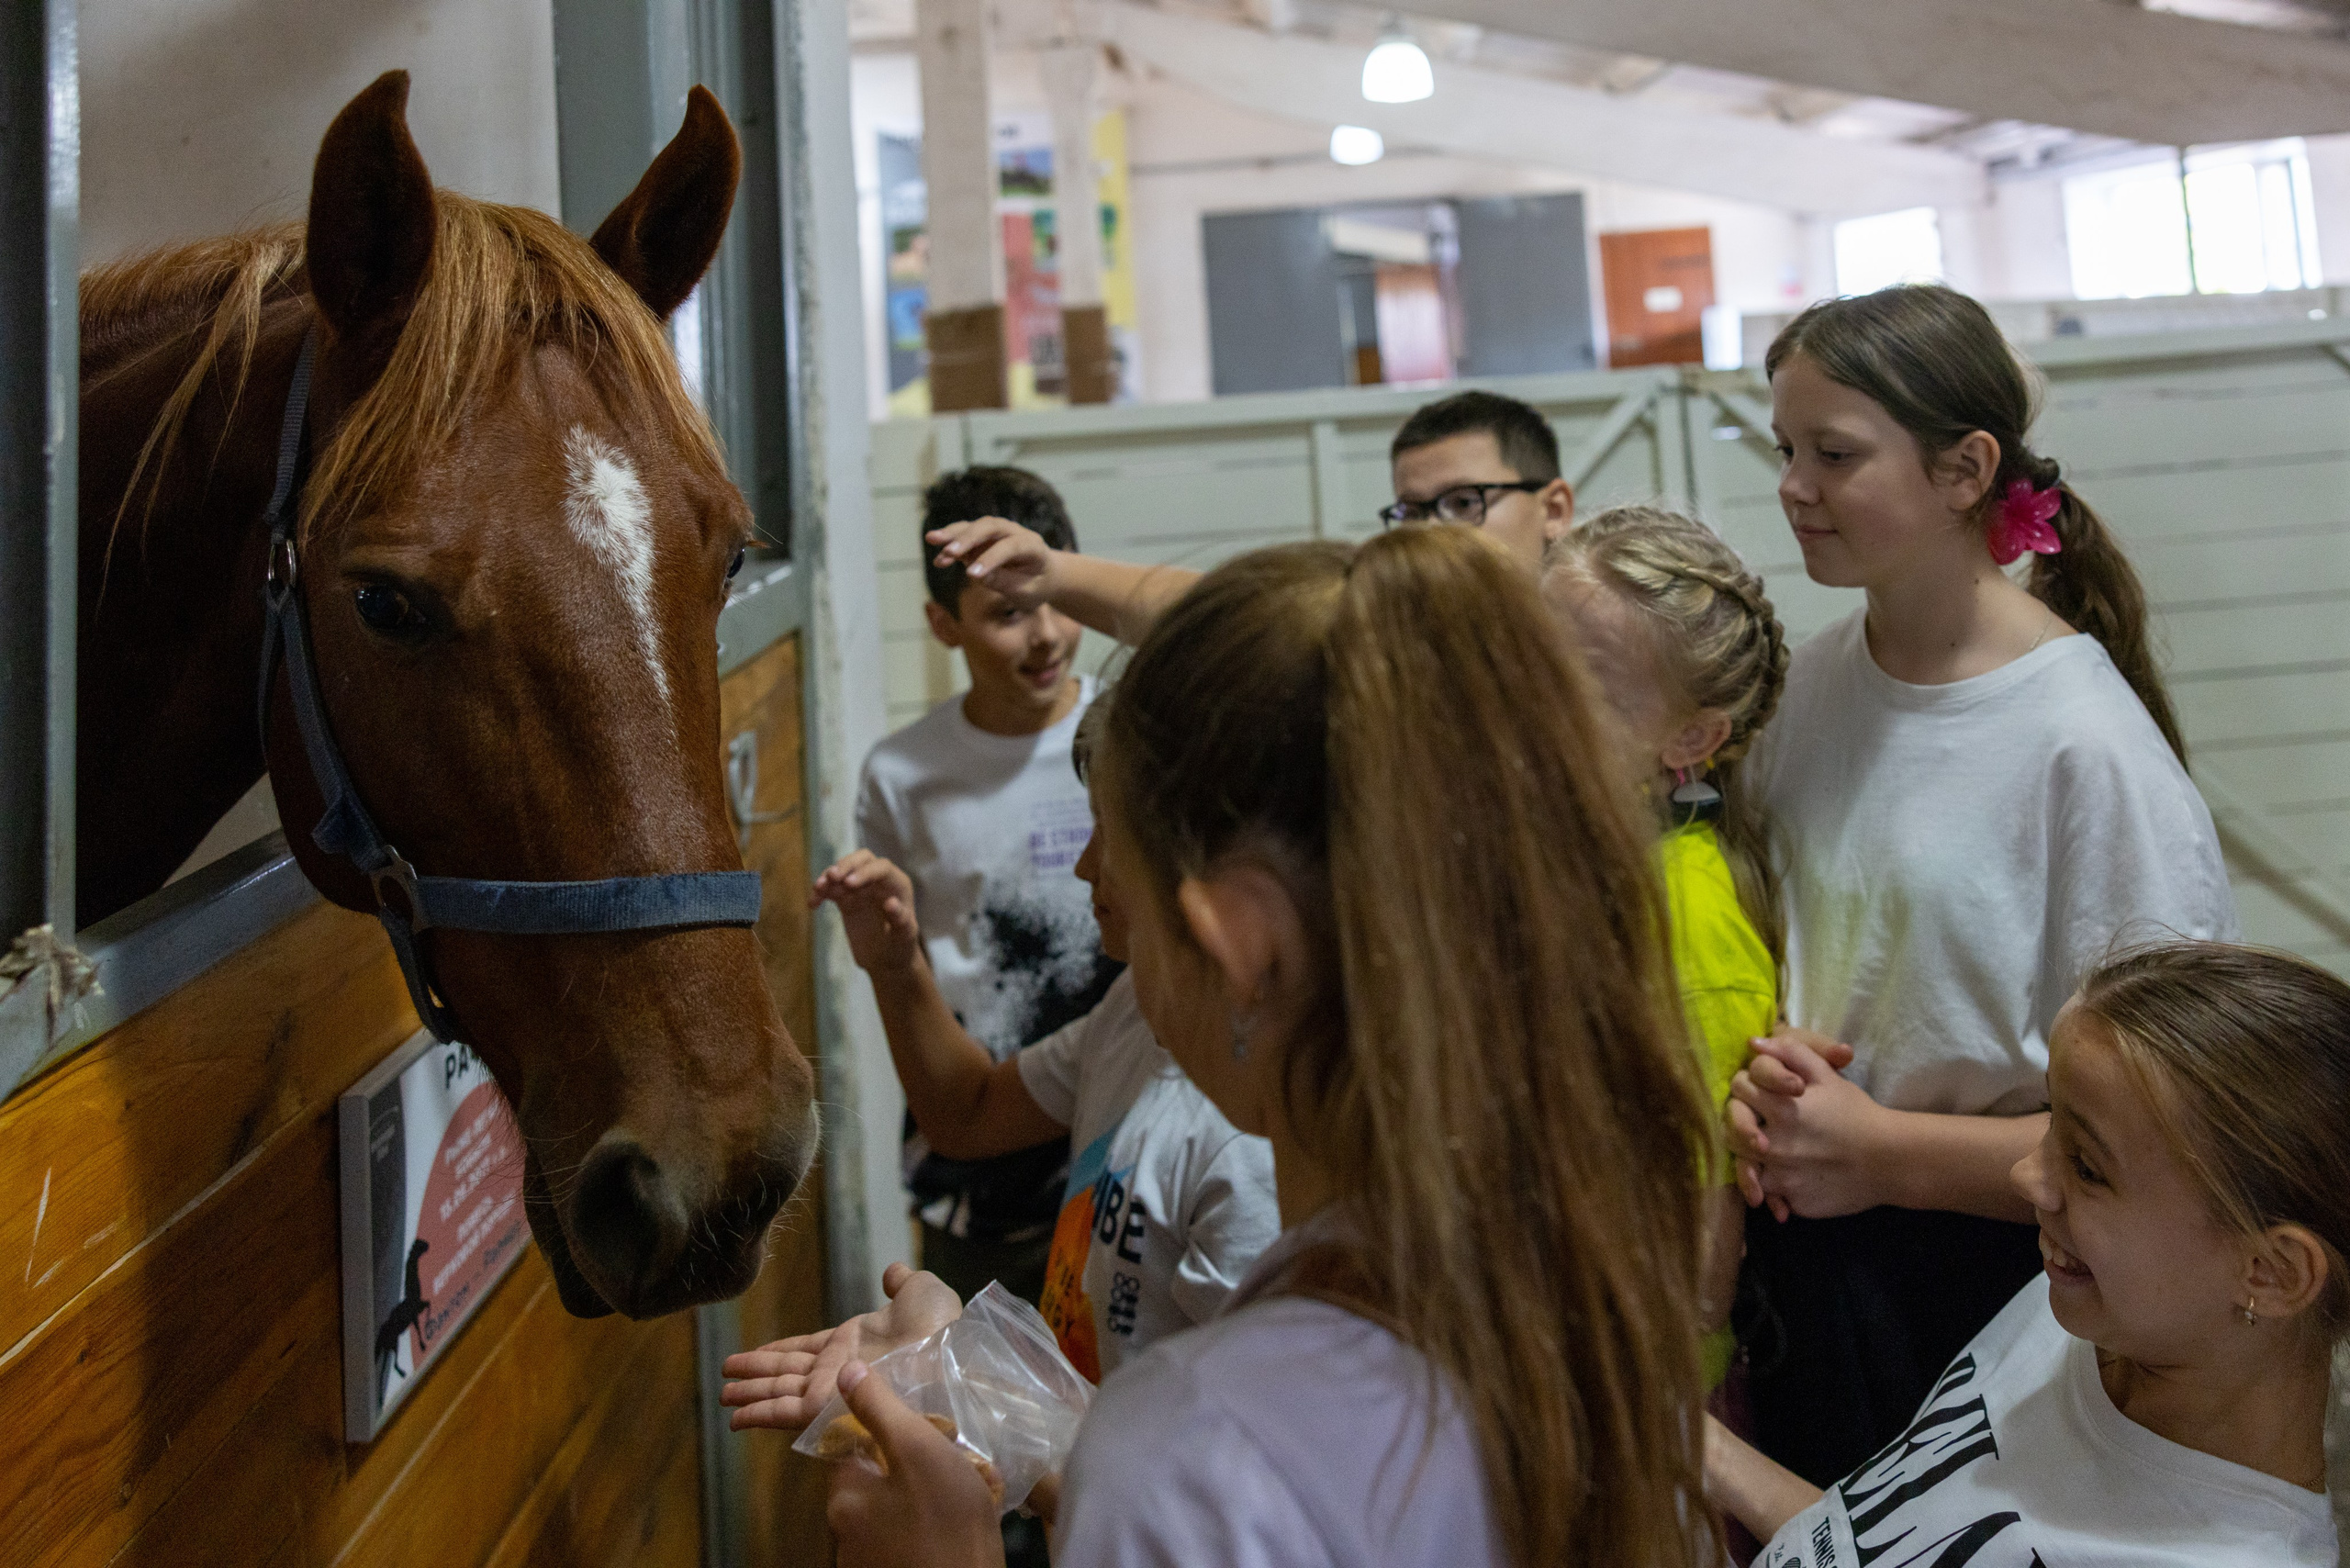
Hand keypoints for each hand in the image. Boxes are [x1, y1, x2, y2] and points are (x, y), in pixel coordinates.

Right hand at [722, 1262, 962, 1430]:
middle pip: (787, 1373)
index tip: (753, 1355)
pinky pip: (789, 1411)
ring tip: (723, 1400)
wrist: (948, 1357)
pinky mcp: (829, 1406)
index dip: (779, 1351)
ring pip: (782, 1392)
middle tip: (725, 1384)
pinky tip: (738, 1419)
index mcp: (856, 1343)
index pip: (807, 1349)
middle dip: (757, 1377)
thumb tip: (893, 1271)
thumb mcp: (921, 1293)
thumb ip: (902, 1283)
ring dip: (752, 1395)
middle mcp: (840, 1369)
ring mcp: (833, 1389)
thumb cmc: (941, 1327)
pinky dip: (762, 1414)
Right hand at [811, 852, 922, 975]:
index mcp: (897, 884)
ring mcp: (860, 888)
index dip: (865, 872)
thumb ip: (901, 919)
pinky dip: (820, 893)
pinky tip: (812, 904)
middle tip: (832, 877)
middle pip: (861, 859)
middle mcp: (879, 881)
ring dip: (829, 877)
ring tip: (818, 888)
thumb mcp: (904, 936)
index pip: (882, 868)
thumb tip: (891, 903)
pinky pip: (830, 888)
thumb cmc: (901, 946)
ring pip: (843, 871)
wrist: (886, 960)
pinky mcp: (845, 898)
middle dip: (846, 865)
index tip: (848, 884)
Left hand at [825, 1359, 1006, 1567]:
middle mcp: (847, 1532)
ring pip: (900, 1506)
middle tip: (960, 1453)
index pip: (851, 1444)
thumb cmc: (945, 1524)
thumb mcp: (918, 1451)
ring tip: (976, 1482)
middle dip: (919, 1460)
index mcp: (843, 1498)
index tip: (926, 1424)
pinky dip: (940, 1521)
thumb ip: (881, 1410)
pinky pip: (915, 1534)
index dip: (886, 1426)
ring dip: (933, 1490)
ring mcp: (872, 1559)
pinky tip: (973, 1514)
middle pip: (879, 1476)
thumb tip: (846, 1370)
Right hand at [928, 516, 1057, 608]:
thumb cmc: (1037, 586)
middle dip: (968, 537)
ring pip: (974, 527)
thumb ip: (1003, 582)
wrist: (1044, 575)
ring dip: (953, 534)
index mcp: (1033, 545)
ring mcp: (998, 532)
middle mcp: (1015, 532)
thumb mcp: (1025, 591)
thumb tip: (975, 574)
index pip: (1010, 546)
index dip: (991, 559)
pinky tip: (939, 558)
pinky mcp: (984, 538)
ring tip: (931, 540)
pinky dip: (952, 544)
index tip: (971, 575)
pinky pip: (966, 537)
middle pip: (990, 527)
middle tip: (948, 550)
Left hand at [1728, 1030, 1889, 1220]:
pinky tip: (1789, 1177)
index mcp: (1780, 1108)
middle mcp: (1773, 1143)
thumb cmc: (1856, 1113)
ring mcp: (1780, 1176)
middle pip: (1730, 1130)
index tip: (1763, 1093)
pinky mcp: (1790, 1200)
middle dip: (1741, 1123)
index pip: (1738, 1088)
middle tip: (1761, 1125)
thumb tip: (1753, 1044)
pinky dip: (1771, 1187)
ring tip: (1770, 1152)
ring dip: (1751, 1157)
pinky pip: (1767, 1193)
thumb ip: (1790, 1053)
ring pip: (1743, 1165)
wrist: (1888, 1160)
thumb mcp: (1827, 1075)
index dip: (1748, 1086)